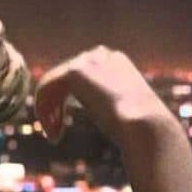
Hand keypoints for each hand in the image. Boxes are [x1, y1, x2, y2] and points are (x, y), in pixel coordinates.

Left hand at [34, 47, 176, 146]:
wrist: (148, 127)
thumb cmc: (144, 130)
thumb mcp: (128, 114)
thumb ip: (113, 107)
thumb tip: (107, 115)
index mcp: (117, 62)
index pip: (81, 74)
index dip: (67, 100)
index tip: (66, 127)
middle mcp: (102, 56)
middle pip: (63, 77)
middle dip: (55, 105)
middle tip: (56, 134)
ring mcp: (88, 61)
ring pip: (52, 83)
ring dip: (48, 111)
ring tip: (53, 136)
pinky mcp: (76, 72)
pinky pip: (45, 88)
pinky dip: (44, 111)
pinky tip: (54, 134)